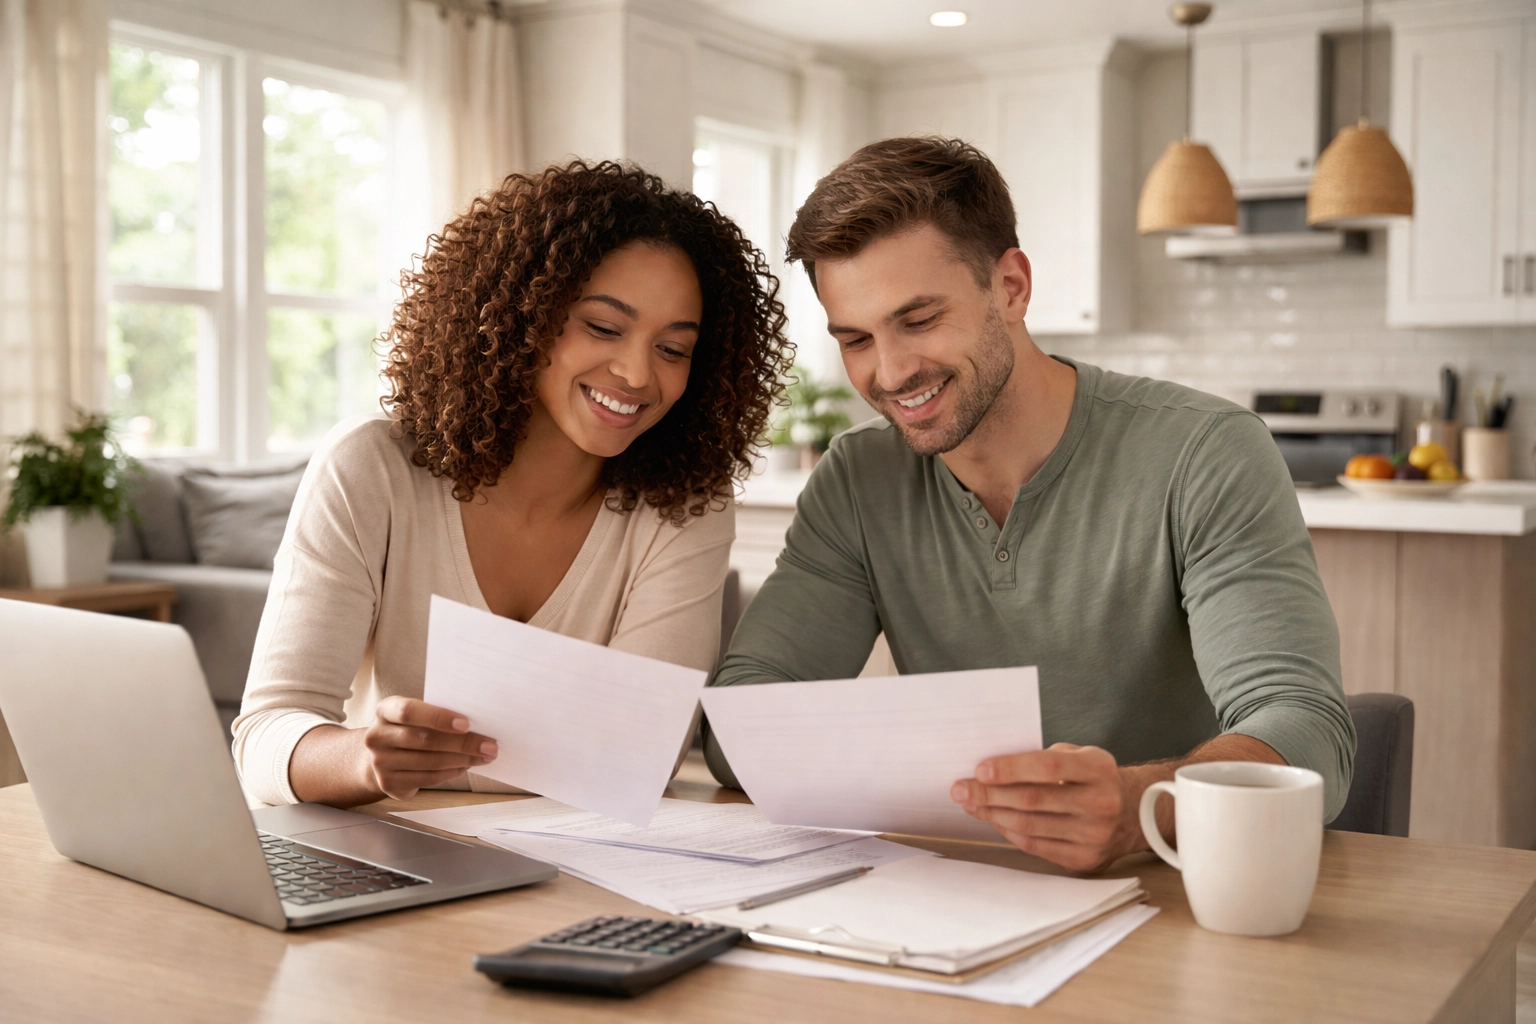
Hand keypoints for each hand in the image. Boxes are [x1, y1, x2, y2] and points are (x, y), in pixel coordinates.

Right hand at [360, 696, 497, 799]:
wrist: (381, 756)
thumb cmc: (409, 729)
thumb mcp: (416, 715)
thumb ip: (437, 715)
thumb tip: (478, 722)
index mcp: (385, 711)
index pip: (409, 711)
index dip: (438, 717)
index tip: (466, 723)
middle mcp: (377, 736)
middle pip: (424, 740)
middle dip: (462, 743)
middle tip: (490, 745)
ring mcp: (380, 762)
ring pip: (429, 762)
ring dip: (463, 760)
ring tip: (484, 756)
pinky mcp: (389, 783)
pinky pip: (428, 778)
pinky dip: (452, 772)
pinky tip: (465, 766)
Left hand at [949, 742, 1136, 873]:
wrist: (1135, 814)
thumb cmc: (1094, 779)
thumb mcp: (1081, 756)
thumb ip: (1044, 759)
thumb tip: (992, 769)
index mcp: (1099, 769)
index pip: (1048, 767)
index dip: (1011, 768)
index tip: (979, 769)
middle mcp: (1100, 804)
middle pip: (1033, 800)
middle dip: (990, 794)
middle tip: (960, 789)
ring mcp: (1094, 835)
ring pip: (1029, 826)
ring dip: (993, 814)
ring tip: (970, 804)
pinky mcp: (1084, 859)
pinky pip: (1035, 846)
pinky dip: (1009, 832)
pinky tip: (993, 819)